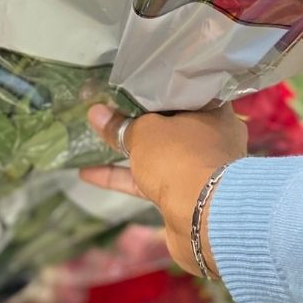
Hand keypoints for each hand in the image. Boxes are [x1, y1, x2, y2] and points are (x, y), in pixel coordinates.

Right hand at [80, 103, 246, 276]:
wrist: (203, 218)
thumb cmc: (180, 158)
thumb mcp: (144, 134)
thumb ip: (120, 125)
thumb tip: (95, 113)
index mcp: (213, 112)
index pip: (184, 92)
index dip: (155, 88)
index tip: (129, 84)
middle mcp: (211, 137)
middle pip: (169, 123)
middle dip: (137, 119)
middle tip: (107, 107)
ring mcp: (196, 167)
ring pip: (157, 153)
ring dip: (125, 148)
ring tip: (93, 132)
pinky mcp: (182, 194)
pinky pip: (149, 179)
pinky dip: (122, 176)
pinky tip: (88, 173)